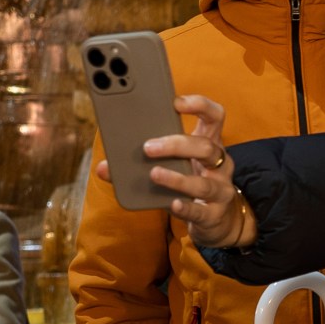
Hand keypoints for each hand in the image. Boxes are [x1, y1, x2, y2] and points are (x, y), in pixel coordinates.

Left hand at [142, 95, 254, 247]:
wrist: (215, 220)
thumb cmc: (189, 183)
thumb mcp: (173, 167)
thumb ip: (142, 163)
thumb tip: (103, 168)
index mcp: (210, 144)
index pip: (214, 116)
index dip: (199, 105)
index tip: (176, 103)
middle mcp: (220, 165)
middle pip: (206, 147)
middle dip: (176, 144)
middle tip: (148, 147)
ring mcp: (221, 191)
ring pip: (203, 182)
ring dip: (177, 178)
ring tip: (153, 174)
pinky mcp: (214, 215)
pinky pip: (200, 211)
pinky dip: (185, 207)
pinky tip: (172, 203)